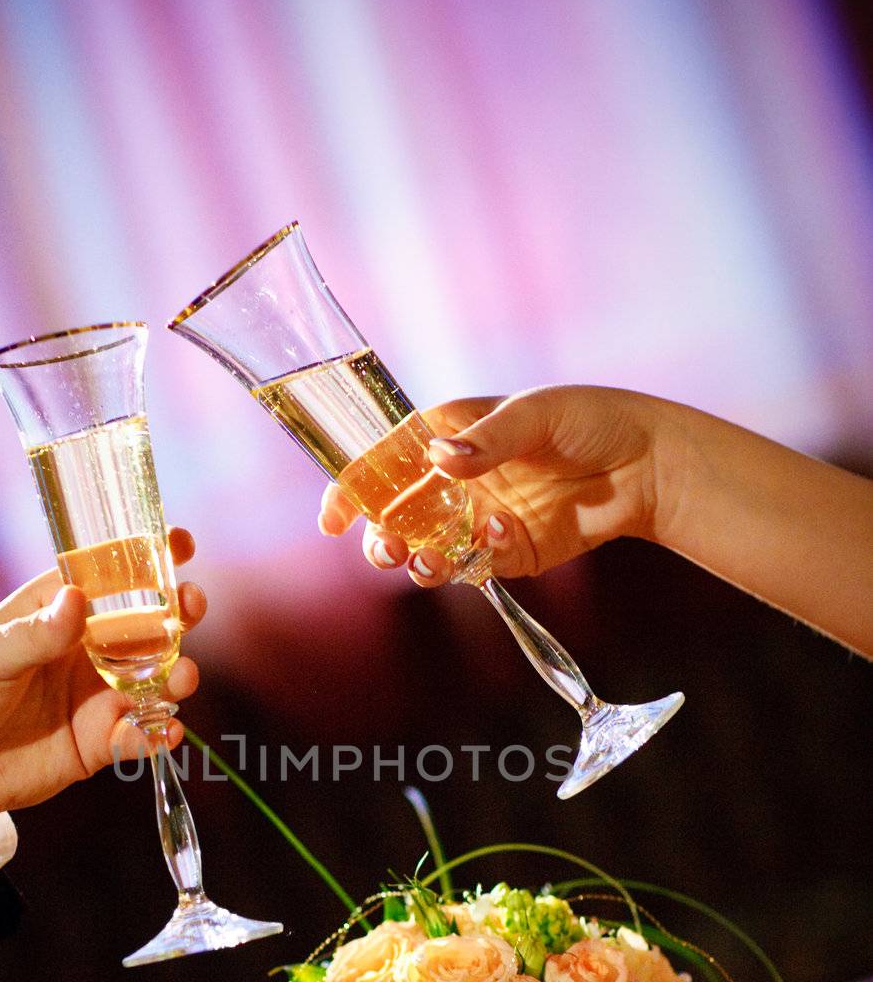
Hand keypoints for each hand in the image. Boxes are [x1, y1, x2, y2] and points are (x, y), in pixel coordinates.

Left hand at [0, 528, 206, 832]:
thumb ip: (34, 634)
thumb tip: (78, 599)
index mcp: (54, 613)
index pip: (109, 576)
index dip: (147, 556)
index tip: (179, 541)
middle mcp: (84, 650)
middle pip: (148, 624)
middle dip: (179, 613)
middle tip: (191, 607)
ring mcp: (95, 697)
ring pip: (157, 679)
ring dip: (178, 675)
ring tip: (180, 679)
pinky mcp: (98, 743)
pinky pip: (142, 735)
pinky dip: (159, 733)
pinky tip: (162, 732)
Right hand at [319, 385, 665, 585]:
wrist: (647, 467)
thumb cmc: (592, 421)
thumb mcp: (538, 414)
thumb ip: (488, 439)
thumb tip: (441, 460)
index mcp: (448, 435)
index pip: (383, 461)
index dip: (351, 488)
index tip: (333, 517)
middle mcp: (454, 480)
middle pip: (393, 516)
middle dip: (379, 537)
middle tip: (386, 548)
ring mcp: (476, 520)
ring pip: (424, 551)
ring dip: (416, 562)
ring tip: (429, 563)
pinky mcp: (504, 553)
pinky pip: (472, 567)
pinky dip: (476, 560)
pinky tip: (503, 536)